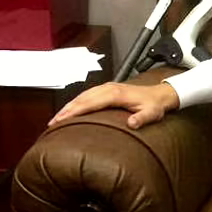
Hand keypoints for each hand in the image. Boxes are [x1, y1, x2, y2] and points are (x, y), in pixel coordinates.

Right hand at [49, 81, 180, 129]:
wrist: (160, 95)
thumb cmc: (155, 106)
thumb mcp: (152, 114)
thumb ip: (143, 119)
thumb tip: (132, 124)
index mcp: (116, 94)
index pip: (91, 103)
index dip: (75, 111)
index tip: (62, 120)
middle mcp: (108, 88)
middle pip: (82, 98)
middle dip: (66, 110)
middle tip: (51, 123)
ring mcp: (106, 87)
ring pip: (82, 96)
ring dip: (68, 106)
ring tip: (55, 119)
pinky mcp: (106, 89)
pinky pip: (87, 95)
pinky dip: (76, 103)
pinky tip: (69, 111)